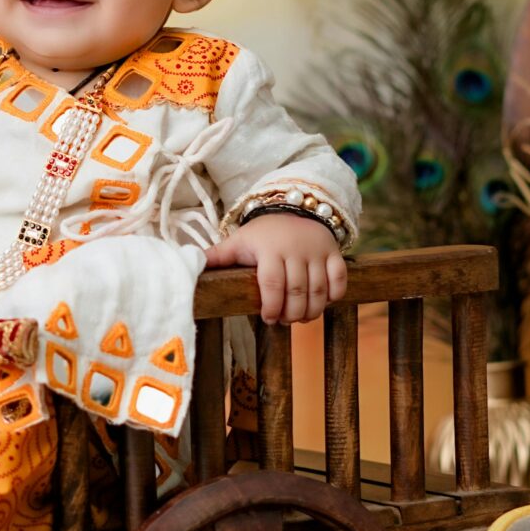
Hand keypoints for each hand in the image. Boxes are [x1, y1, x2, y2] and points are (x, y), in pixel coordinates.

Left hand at [206, 213, 346, 324]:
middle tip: (283, 321)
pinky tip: (321, 303)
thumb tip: (190, 264)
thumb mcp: (239, 242)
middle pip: (297, 292)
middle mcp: (295, 250)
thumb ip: (217, 256)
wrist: (293, 209)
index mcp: (269, 250)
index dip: (271, 307)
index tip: (268, 319)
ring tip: (299, 318)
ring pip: (318, 290)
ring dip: (310, 311)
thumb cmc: (262, 234)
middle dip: (290, 314)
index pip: (272, 284)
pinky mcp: (334, 252)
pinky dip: (334, 295)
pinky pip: (339, 278)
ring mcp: (317, 251)